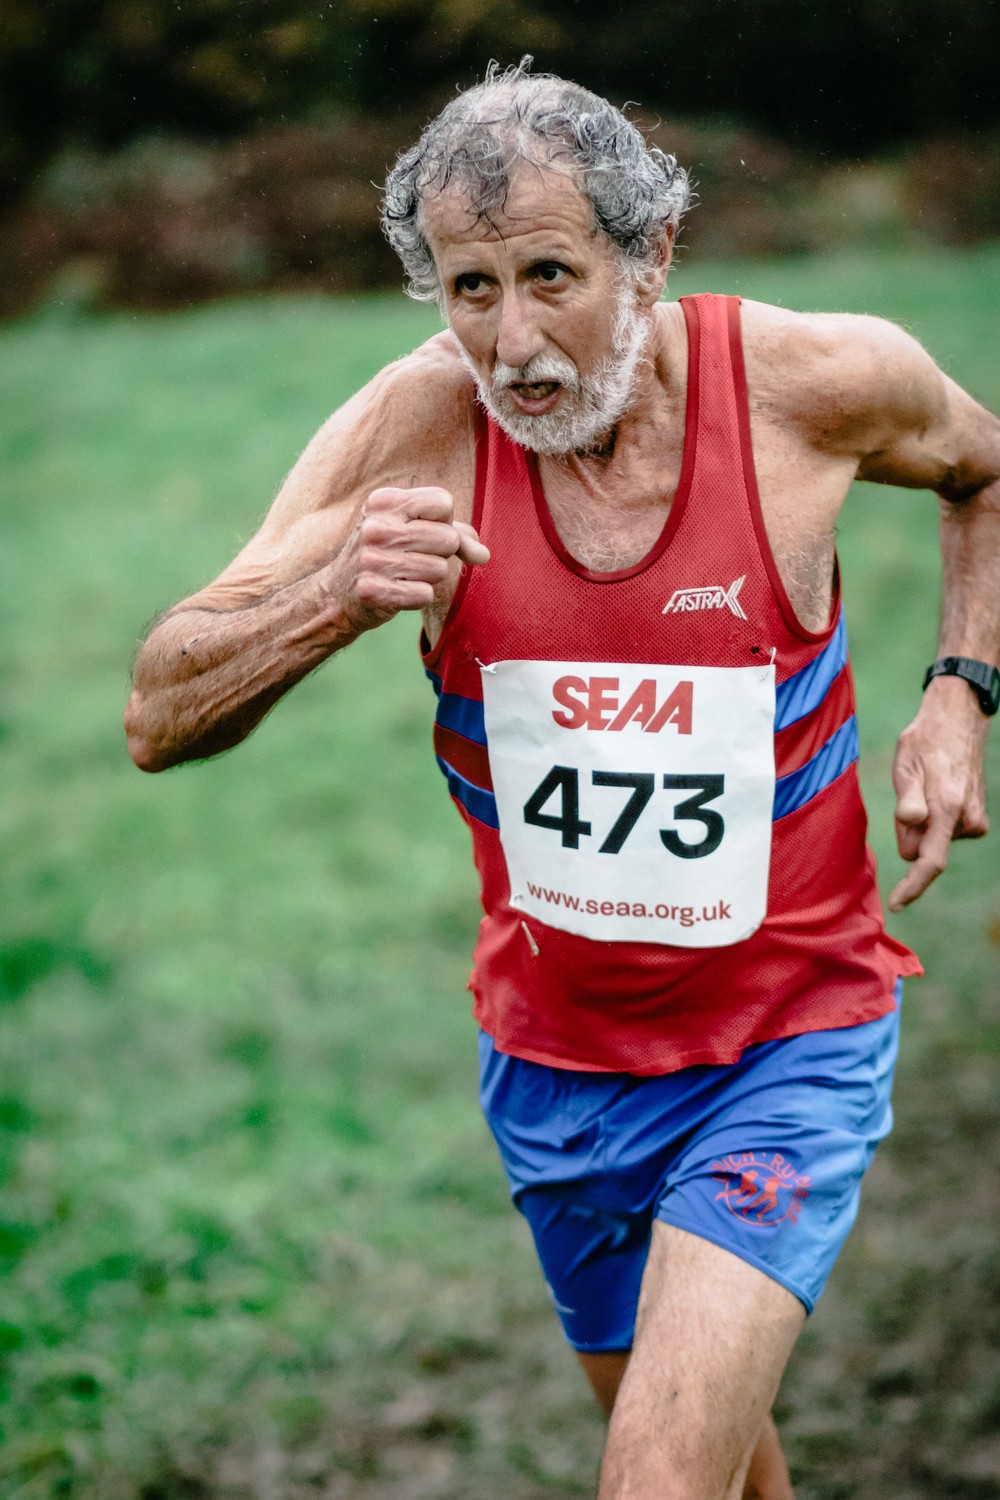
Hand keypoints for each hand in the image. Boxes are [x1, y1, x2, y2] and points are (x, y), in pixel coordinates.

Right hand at [338, 486, 488, 632]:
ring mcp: (372, 559)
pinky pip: (425, 595)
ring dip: (429, 578)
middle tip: (412, 559)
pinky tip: (396, 592)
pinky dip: (417, 598)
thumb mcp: (412, 531)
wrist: (338, 594)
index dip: (444, 522)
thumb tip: (484, 554)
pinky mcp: (373, 591)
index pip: (443, 502)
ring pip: (440, 569)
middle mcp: (376, 527)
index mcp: (384, 501)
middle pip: (447, 538)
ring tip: (403, 575)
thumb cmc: (385, 556)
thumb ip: (455, 534)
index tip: (422, 532)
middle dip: (440, 554)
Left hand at [888, 679, 989, 910]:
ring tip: (926, 786)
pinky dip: (935, 820)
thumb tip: (911, 823)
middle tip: (908, 794)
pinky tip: (939, 792)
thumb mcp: (907, 765)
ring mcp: (974, 822)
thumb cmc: (924, 744)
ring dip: (922, 823)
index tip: (896, 904)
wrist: (958, 725)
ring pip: (931, 841)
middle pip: (920, 849)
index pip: (929, 861)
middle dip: (908, 833)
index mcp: (946, 808)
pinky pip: (942, 833)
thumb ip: (908, 798)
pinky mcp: (976, 821)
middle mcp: (965, 820)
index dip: (912, 885)